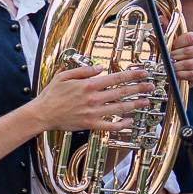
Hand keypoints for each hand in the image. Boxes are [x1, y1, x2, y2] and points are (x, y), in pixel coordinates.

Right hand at [32, 65, 152, 133]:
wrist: (42, 114)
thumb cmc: (51, 95)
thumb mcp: (64, 76)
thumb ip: (83, 71)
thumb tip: (100, 68)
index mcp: (88, 85)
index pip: (116, 78)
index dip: (132, 75)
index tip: (143, 73)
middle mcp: (94, 98)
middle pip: (122, 92)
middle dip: (139, 88)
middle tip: (150, 87)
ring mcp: (93, 112)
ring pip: (120, 108)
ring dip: (135, 104)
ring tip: (145, 102)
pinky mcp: (90, 124)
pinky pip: (111, 125)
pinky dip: (122, 124)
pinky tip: (130, 120)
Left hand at [170, 30, 192, 85]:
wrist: (187, 70)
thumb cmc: (179, 54)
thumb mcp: (173, 42)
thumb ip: (168, 30)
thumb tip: (162, 19)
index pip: (190, 38)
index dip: (177, 43)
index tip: (169, 47)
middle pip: (189, 51)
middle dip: (174, 55)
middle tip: (168, 58)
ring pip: (189, 64)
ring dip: (176, 66)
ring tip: (170, 66)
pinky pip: (191, 74)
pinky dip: (181, 74)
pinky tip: (176, 73)